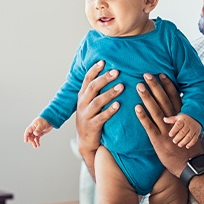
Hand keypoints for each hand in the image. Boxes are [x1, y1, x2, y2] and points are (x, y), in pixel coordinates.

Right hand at [24, 117, 52, 147]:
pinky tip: (38, 144)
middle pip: (30, 136)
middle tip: (34, 144)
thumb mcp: (41, 125)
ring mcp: (37, 131)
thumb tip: (35, 133)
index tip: (26, 141)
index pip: (27, 132)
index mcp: (32, 126)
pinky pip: (37, 138)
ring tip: (36, 146)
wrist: (51, 119)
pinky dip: (37, 141)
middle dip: (31, 141)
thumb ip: (38, 129)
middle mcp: (33, 129)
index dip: (26, 136)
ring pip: (33, 138)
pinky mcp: (40, 133)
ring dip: (34, 142)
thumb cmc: (45, 119)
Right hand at [75, 60, 122, 178]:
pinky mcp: (91, 126)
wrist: (85, 142)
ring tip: (121, 87)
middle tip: (117, 71)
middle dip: (104, 79)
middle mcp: (82, 103)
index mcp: (82, 96)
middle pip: (93, 88)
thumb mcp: (90, 102)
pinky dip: (109, 111)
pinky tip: (118, 105)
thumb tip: (111, 72)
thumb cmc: (92, 117)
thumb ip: (97, 90)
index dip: (94, 70)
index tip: (103, 61)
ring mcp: (86, 115)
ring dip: (109, 93)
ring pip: (97, 102)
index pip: (87, 79)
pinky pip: (101, 117)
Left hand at [135, 73, 202, 176]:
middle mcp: (174, 122)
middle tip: (147, 74)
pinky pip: (149, 126)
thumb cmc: (187, 146)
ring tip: (139, 86)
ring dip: (147, 97)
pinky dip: (143, 116)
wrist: (189, 165)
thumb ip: (181, 117)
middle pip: (164, 100)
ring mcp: (166, 131)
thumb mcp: (188, 129)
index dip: (168, 85)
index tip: (162, 73)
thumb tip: (176, 105)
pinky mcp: (158, 140)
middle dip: (155, 86)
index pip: (175, 97)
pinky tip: (136, 107)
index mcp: (181, 118)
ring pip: (156, 111)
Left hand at [164, 113, 201, 148]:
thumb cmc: (184, 119)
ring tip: (179, 145)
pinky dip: (191, 143)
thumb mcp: (178, 117)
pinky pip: (194, 139)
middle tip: (174, 141)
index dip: (174, 130)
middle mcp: (189, 124)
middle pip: (183, 132)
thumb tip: (164, 119)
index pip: (178, 125)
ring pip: (189, 136)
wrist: (196, 117)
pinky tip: (187, 146)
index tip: (170, 135)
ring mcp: (193, 129)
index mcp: (183, 120)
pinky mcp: (197, 133)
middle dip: (178, 137)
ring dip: (184, 141)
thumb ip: (171, 119)